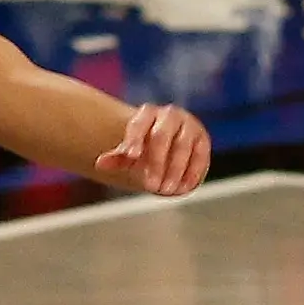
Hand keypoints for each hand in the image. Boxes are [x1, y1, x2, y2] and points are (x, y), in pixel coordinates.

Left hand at [94, 103, 210, 195]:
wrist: (171, 147)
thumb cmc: (145, 149)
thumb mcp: (131, 153)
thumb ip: (117, 158)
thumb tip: (99, 164)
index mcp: (147, 113)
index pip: (138, 125)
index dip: (134, 140)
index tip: (131, 157)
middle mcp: (169, 115)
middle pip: (160, 136)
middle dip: (155, 163)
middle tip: (149, 186)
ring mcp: (189, 125)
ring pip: (182, 147)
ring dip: (173, 171)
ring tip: (164, 191)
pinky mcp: (203, 139)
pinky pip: (199, 156)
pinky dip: (191, 173)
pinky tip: (183, 188)